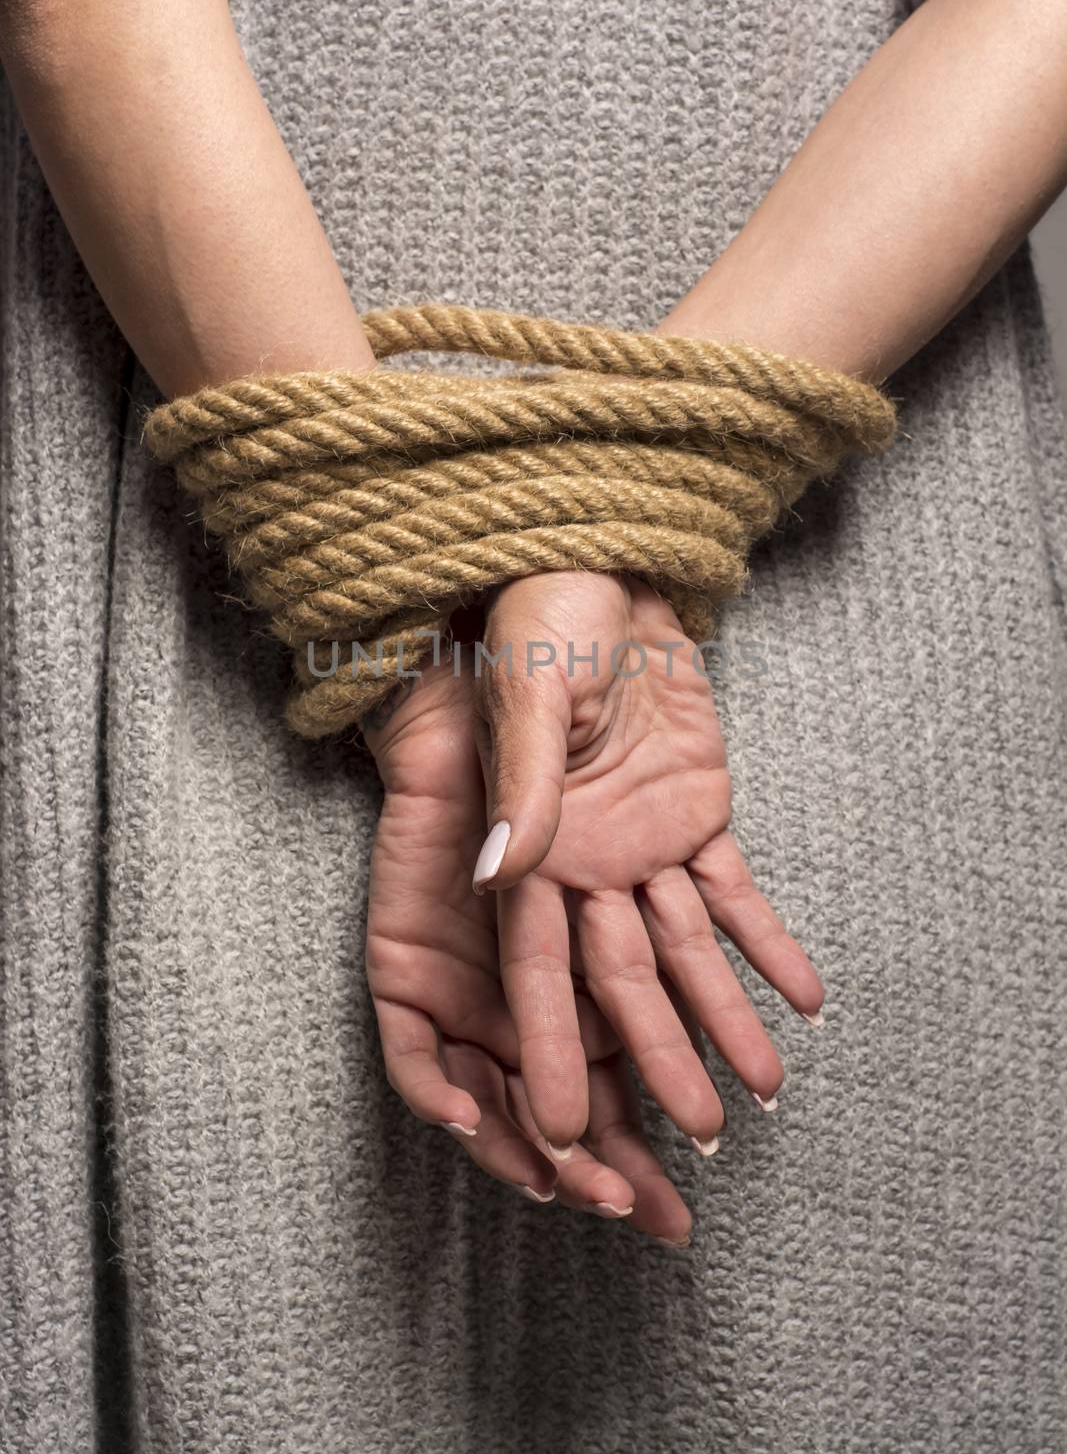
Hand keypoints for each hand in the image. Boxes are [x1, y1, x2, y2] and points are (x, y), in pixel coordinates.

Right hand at [471, 571, 824, 1157]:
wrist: (601, 572)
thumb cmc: (543, 622)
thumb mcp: (529, 698)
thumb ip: (523, 791)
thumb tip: (495, 879)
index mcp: (529, 847)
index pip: (539, 966)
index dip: (555, 1046)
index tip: (565, 1129)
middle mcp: (583, 862)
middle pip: (623, 979)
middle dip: (658, 1059)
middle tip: (696, 1140)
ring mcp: (643, 841)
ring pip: (689, 950)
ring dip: (725, 1016)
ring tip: (763, 1092)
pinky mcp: (696, 811)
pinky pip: (735, 891)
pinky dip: (769, 942)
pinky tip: (804, 999)